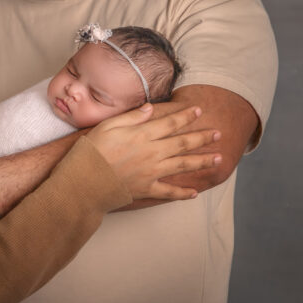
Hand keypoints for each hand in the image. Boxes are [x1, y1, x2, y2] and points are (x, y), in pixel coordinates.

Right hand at [84, 105, 221, 200]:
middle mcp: (152, 153)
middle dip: (202, 137)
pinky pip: (169, 192)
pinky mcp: (147, 189)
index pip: (170, 123)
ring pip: (183, 165)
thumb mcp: (108, 125)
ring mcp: (152, 172)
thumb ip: (132, 117)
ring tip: (218, 158)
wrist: (84, 180)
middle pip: (183, 143)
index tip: (199, 110)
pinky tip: (195, 193)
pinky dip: (183, 194)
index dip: (186, 116)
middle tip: (218, 133)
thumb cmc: (92, 150)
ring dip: (202, 161)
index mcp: (142, 135)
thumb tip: (150, 108)